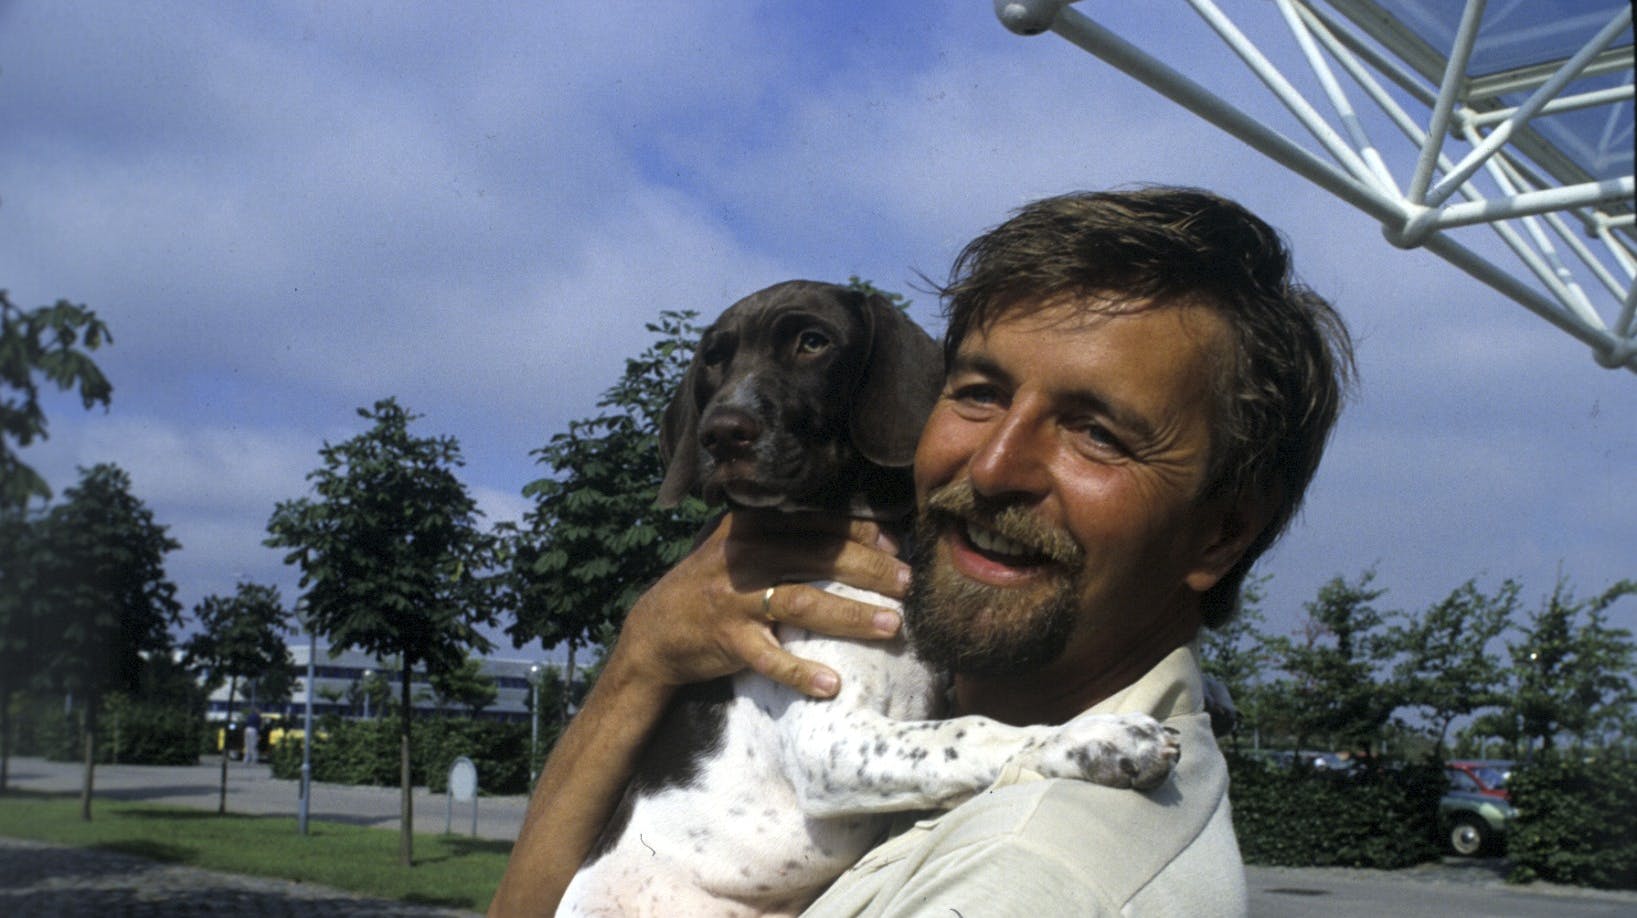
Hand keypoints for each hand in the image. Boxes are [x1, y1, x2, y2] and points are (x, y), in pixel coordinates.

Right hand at [610, 511, 910, 698]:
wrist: (656, 629)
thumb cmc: (716, 584)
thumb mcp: (743, 548)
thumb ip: (789, 537)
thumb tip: (866, 537)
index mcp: (752, 525)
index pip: (817, 523)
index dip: (861, 533)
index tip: (898, 547)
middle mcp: (744, 556)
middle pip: (818, 557)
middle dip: (870, 570)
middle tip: (909, 584)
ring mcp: (734, 599)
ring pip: (802, 602)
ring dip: (851, 615)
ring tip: (892, 626)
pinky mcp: (727, 640)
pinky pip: (770, 658)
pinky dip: (801, 672)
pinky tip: (832, 684)